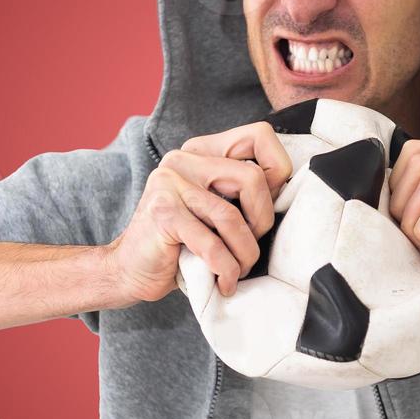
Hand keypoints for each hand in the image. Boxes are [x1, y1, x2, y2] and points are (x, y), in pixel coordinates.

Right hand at [105, 122, 292, 302]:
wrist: (130, 270)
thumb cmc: (182, 244)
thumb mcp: (218, 211)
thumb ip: (245, 194)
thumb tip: (289, 192)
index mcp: (202, 151)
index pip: (260, 136)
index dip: (278, 171)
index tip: (267, 208)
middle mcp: (184, 158)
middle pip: (253, 177)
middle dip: (262, 221)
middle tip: (249, 248)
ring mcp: (170, 182)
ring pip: (233, 216)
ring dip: (244, 254)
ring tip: (237, 271)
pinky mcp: (163, 212)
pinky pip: (212, 244)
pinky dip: (226, 269)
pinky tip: (224, 282)